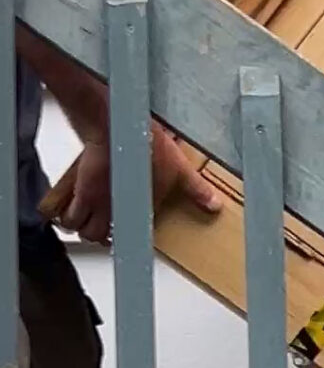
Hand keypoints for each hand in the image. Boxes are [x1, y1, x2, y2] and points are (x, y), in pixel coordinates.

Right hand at [39, 127, 222, 244]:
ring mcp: (95, 202)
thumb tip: (214, 205)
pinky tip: (74, 209)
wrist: (118, 128)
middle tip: (105, 229)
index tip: (130, 237)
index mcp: (140, 209)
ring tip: (88, 220)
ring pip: (80, 229)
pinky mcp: (81, 191)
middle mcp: (116, 210)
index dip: (130, 240)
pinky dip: (67, 215)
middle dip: (100, 237)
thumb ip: (196, 189)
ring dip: (83, 228)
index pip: (133, 236)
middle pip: (98, 238)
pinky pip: (65, 214)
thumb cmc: (147, 146)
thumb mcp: (180, 169)